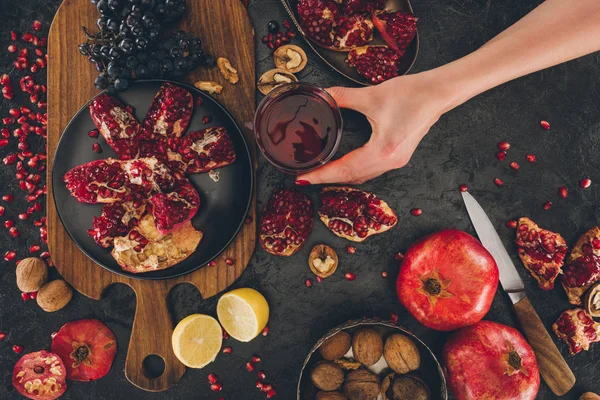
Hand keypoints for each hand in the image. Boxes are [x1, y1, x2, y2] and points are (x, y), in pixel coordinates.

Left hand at [295, 71, 451, 184]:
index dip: (321, 175)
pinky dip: (354, 170)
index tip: (302, 178)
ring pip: (362, 176)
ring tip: (321, 172)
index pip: (343, 169)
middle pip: (351, 178)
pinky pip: (371, 170)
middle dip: (327, 178)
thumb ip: (342, 97)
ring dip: (341, 176)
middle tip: (305, 176)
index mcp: (381, 151)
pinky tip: (345, 164)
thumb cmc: (412, 95)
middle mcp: (389, 162)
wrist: (439, 93)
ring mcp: (395, 161)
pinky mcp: (398, 156)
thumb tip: (323, 96)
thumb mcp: (371, 95)